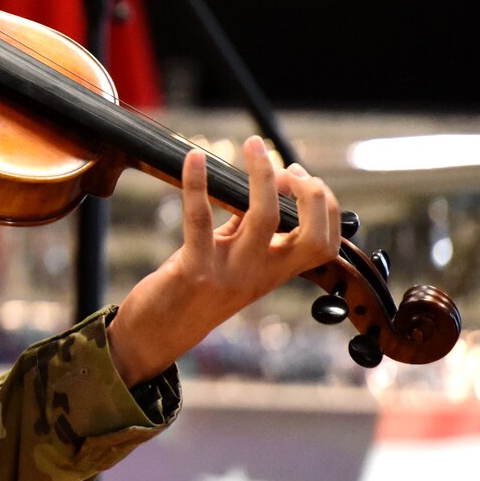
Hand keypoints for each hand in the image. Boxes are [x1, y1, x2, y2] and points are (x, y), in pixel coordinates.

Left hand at [108, 135, 341, 385]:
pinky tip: (194, 158)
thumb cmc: (191, 291)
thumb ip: (244, 229)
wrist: (154, 336)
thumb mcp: (228, 259)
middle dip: (310, 193)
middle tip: (286, 167)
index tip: (298, 176)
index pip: (326, 244)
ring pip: (264, 218)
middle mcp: (260, 275)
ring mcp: (230, 273)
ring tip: (252, 145)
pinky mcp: (195, 270)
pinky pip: (200, 220)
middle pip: (312, 234)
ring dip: (261, 175)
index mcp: (274, 272)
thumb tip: (260, 186)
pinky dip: (198, 184)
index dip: (324, 207)